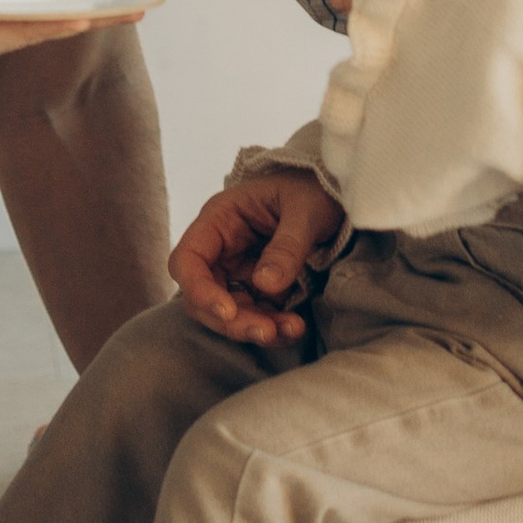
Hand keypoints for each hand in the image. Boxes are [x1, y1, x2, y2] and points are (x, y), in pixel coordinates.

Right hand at [169, 169, 343, 346]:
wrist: (336, 195)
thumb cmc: (313, 189)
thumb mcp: (306, 210)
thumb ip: (287, 246)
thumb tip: (264, 285)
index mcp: (220, 219)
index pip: (187, 260)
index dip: (199, 290)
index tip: (227, 312)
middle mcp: (222, 248)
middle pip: (204, 296)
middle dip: (232, 321)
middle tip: (266, 332)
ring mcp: (239, 271)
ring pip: (229, 313)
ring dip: (255, 329)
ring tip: (292, 330)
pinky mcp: (259, 289)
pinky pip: (256, 316)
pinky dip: (273, 329)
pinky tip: (295, 328)